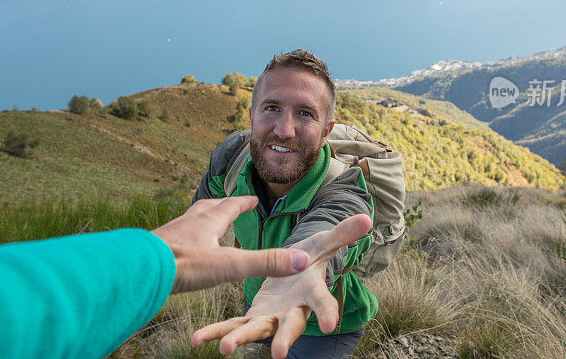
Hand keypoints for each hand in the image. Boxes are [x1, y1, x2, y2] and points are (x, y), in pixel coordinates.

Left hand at [151, 196, 310, 292]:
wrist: (138, 269)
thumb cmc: (182, 265)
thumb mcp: (230, 265)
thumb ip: (265, 263)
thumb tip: (303, 260)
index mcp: (207, 223)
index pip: (229, 206)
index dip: (242, 203)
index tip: (253, 199)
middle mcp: (187, 224)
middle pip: (206, 208)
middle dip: (220, 205)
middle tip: (226, 203)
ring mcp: (168, 235)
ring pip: (186, 221)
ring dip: (198, 219)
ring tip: (202, 223)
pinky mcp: (154, 249)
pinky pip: (170, 238)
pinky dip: (180, 239)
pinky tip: (178, 249)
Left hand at [190, 214, 371, 357]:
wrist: (295, 274)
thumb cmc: (311, 259)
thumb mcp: (325, 245)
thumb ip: (343, 235)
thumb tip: (367, 219)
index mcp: (310, 291)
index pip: (322, 302)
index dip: (327, 312)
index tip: (330, 326)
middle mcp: (291, 309)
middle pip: (288, 326)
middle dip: (283, 339)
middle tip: (278, 354)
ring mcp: (270, 316)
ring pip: (254, 329)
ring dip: (240, 338)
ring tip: (225, 349)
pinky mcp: (251, 317)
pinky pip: (231, 325)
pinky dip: (215, 332)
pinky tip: (197, 339)